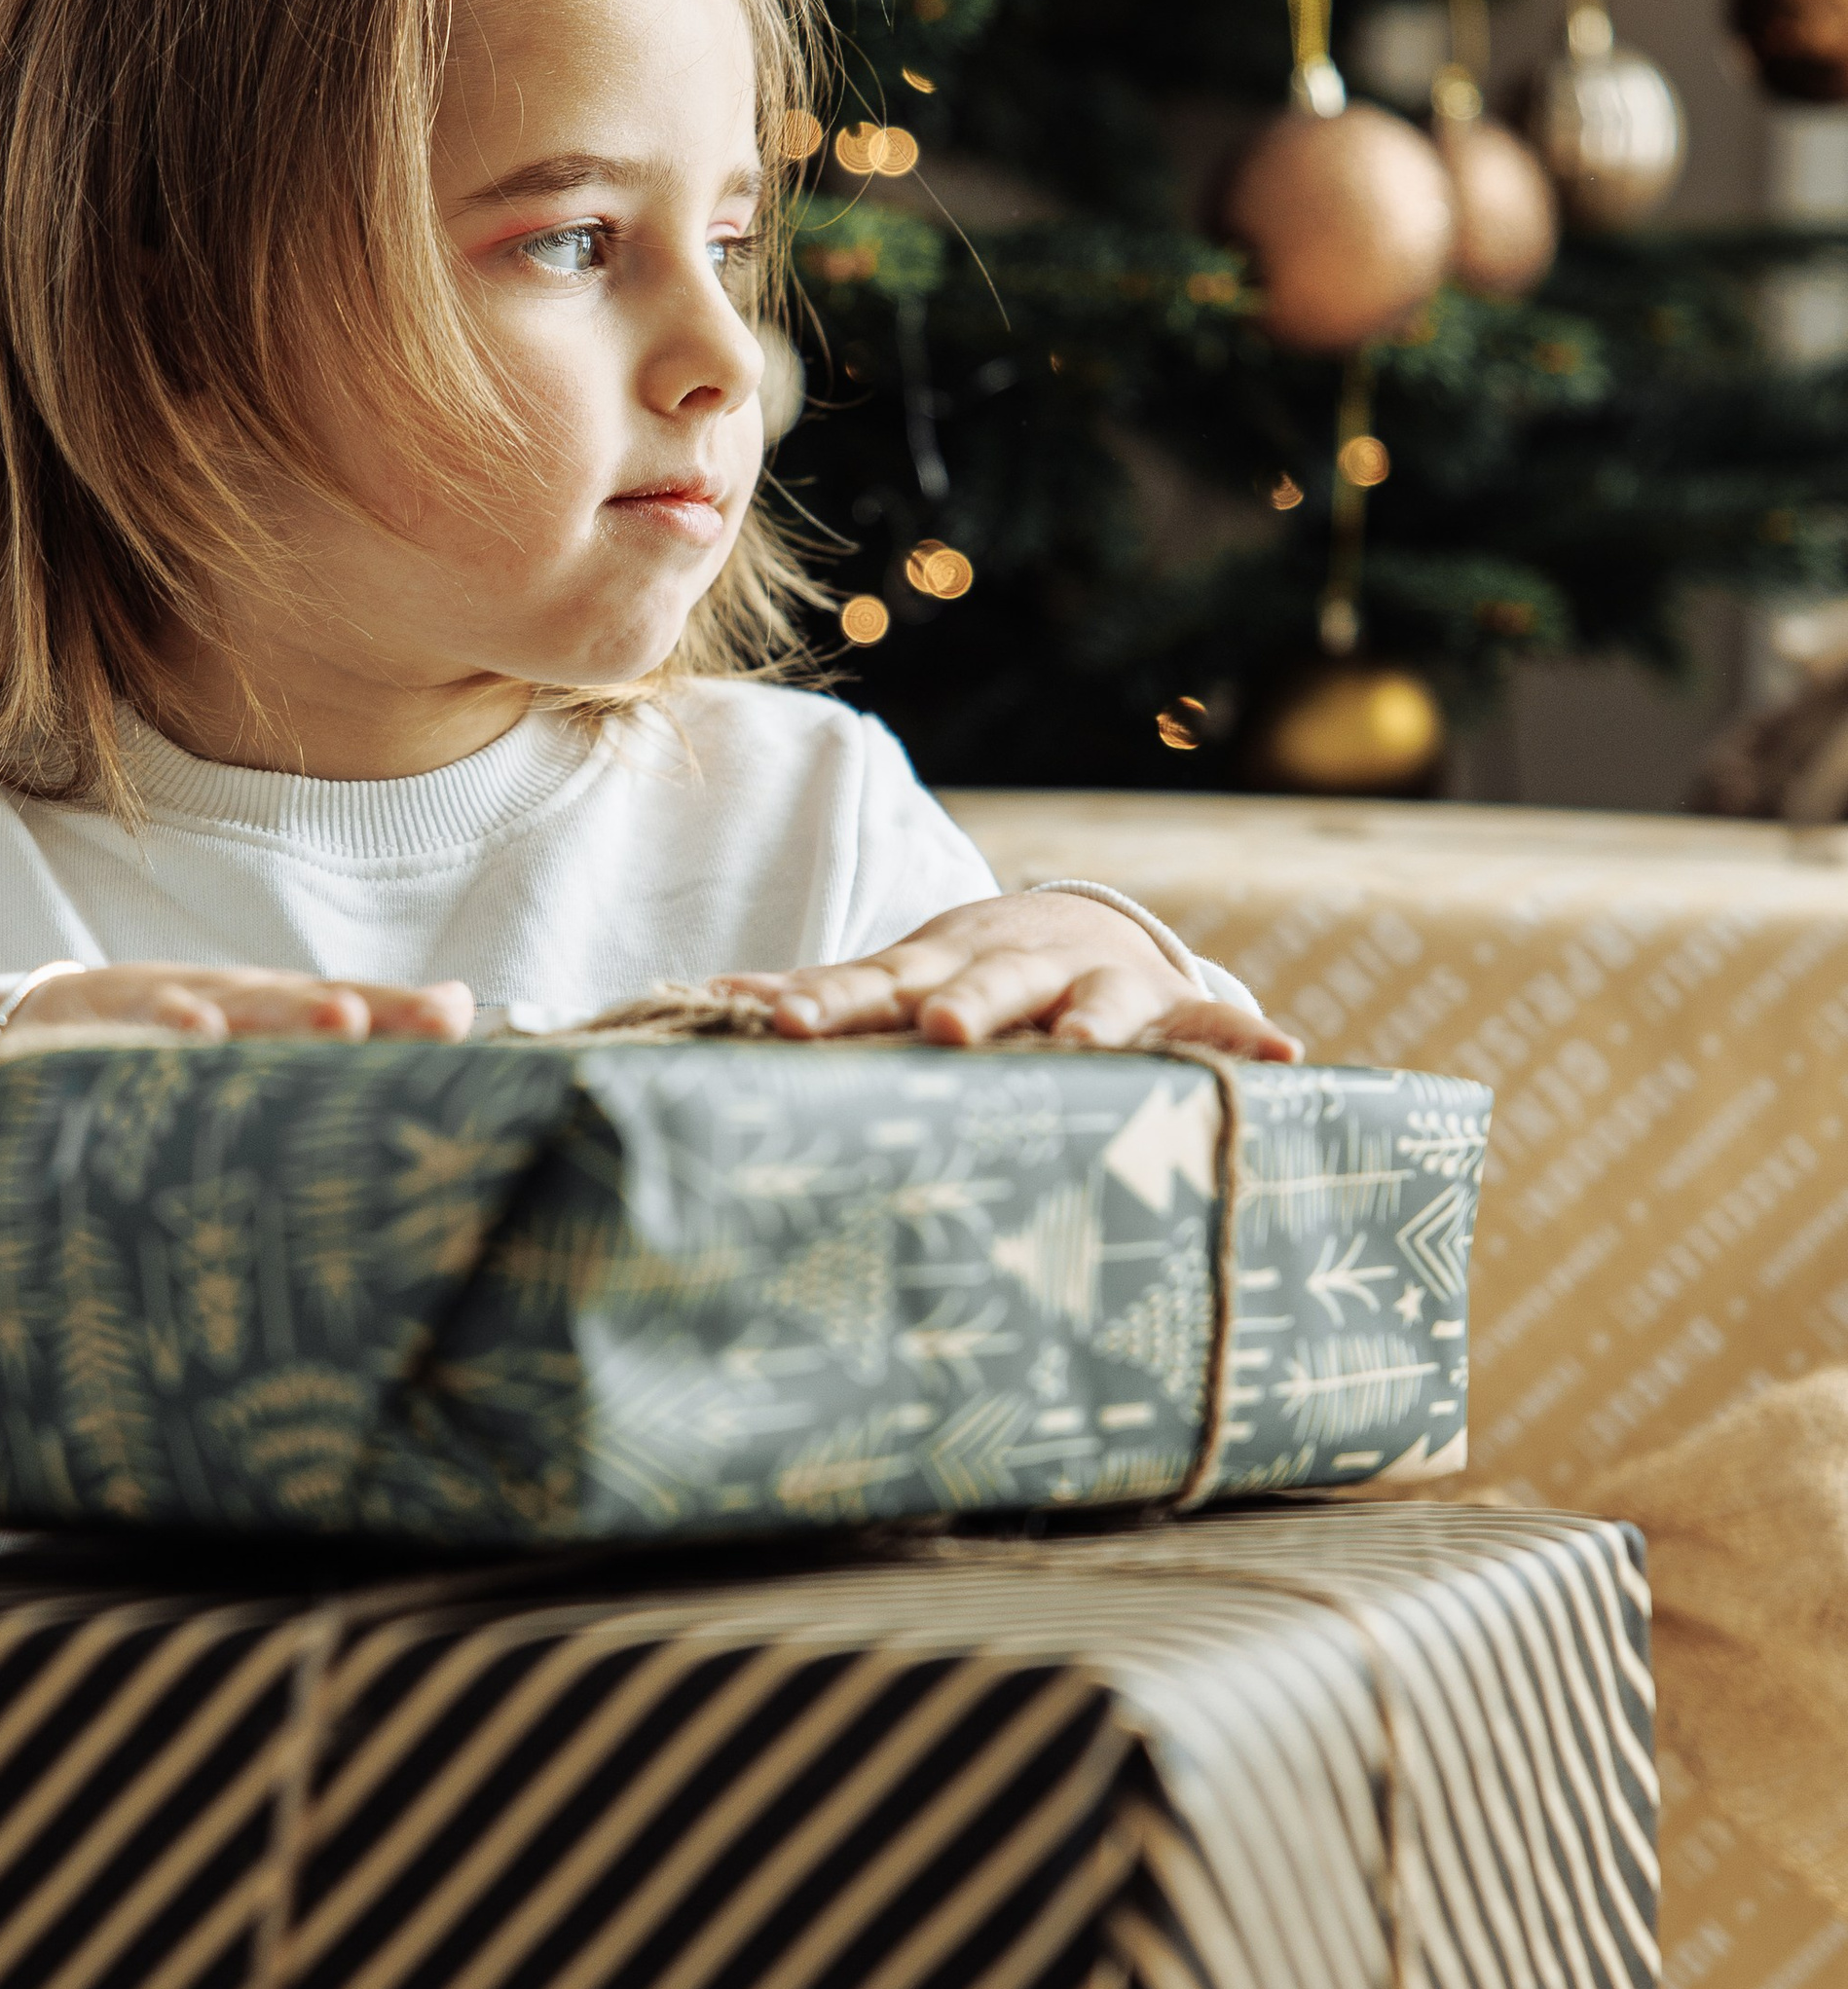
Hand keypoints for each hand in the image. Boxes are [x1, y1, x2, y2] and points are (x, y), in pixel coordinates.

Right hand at [2, 963, 475, 1042]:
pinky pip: (134, 1033)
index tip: (460, 1016)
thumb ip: (360, 1027)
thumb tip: (463, 1005)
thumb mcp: (260, 1033)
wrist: (50, 1018)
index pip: (353, 1006)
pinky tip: (196, 1032)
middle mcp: (233, 1001)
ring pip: (234, 1009)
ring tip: (342, 1018)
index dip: (404, 1012)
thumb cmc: (179, 1036)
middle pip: (307, 1002)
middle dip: (369, 1010)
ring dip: (286, 1015)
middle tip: (430, 1019)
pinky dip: (165, 1030)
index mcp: (276, 1010)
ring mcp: (167, 1009)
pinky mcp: (100, 1029)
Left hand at [717, 891, 1300, 1058]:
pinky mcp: (1169, 1012)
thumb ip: (818, 998)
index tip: (775, 1021)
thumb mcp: (892, 984)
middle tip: (940, 1030)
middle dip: (963, 1006)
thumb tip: (702, 995)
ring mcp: (1093, 987)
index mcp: (931, 969)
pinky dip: (1245, 1044)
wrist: (1081, 927)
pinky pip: (1212, 1032)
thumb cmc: (960, 980)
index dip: (824, 1002)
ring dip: (1090, 1024)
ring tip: (1084, 1046)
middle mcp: (1011, 969)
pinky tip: (1286, 1061)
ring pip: (1093, 1004)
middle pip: (982, 987)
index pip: (867, 985)